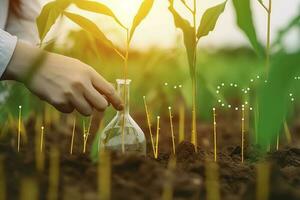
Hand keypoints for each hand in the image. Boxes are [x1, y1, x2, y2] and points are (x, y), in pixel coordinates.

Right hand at [3, 41, 122, 115]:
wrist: (34, 65)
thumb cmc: (60, 66)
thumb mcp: (79, 67)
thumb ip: (93, 80)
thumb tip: (107, 95)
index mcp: (88, 73)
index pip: (109, 90)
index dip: (116, 100)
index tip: (120, 107)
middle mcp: (81, 84)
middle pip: (101, 105)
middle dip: (99, 106)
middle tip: (93, 102)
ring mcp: (70, 94)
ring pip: (86, 112)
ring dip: (82, 107)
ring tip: (73, 96)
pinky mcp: (59, 102)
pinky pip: (70, 111)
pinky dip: (67, 107)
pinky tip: (60, 96)